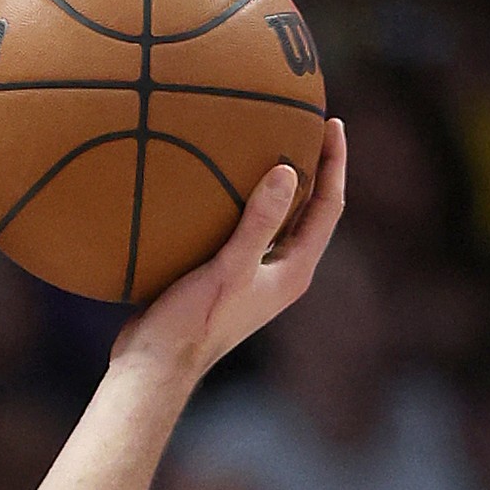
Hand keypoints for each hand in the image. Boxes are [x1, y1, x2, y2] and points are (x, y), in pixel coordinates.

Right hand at [113, 120, 348, 383]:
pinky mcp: (227, 279)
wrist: (155, 365)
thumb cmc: (193, 322)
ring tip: (268, 145)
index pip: (329, 207)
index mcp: (294, 271)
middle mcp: (282, 273)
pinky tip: (219, 186)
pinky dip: (244, 203)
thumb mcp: (228, 269)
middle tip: (306, 125)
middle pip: (311, 211)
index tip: (331, 123)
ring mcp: (255, 278)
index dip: (335, 164)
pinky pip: (247, 230)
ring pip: (279, 220)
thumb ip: (258, 222)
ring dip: (280, 186)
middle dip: (315, 169)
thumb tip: (287, 171)